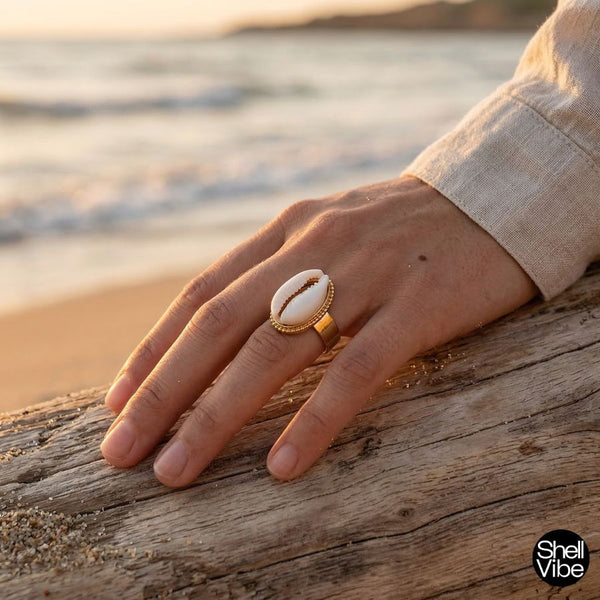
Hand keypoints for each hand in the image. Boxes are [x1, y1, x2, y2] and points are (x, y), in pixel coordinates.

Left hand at [100, 175, 536, 485]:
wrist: (494, 201)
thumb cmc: (404, 231)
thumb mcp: (333, 234)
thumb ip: (284, 271)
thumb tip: (229, 332)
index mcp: (290, 230)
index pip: (204, 293)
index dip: (155, 348)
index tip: (119, 401)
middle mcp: (315, 246)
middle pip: (221, 324)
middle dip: (164, 392)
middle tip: (121, 452)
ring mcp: (367, 274)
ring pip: (274, 349)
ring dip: (217, 415)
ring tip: (176, 471)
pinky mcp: (419, 305)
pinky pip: (356, 368)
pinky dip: (315, 418)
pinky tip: (283, 465)